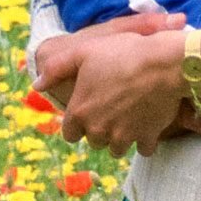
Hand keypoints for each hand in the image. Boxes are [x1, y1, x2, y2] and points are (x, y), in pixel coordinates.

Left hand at [34, 13, 187, 156]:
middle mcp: (99, 130)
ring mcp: (125, 137)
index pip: (69, 134)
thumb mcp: (82, 52)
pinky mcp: (148, 137)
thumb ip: (55, 69)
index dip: (77, 122)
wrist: (164, 63)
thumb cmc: (121, 53)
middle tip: (109, 108)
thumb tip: (37, 84)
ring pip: (116, 148)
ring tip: (127, 115)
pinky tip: (147, 122)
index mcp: (80, 112)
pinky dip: (144, 139)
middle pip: (93, 141)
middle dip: (99, 129)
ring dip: (119, 137)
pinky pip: (143, 148)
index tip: (87, 109)